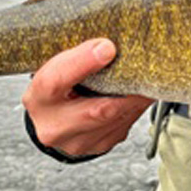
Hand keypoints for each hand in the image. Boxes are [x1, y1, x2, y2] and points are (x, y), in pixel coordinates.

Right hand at [22, 39, 153, 157]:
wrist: (52, 121)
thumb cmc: (57, 87)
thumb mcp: (56, 66)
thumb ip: (77, 56)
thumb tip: (109, 44)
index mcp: (40, 97)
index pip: (55, 80)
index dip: (83, 63)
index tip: (107, 47)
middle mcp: (55, 126)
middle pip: (97, 110)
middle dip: (127, 88)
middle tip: (147, 69)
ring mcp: (79, 142)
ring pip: (117, 118)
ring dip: (138, 97)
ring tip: (151, 77)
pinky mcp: (100, 145)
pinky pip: (125, 123)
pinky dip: (136, 105)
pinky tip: (140, 91)